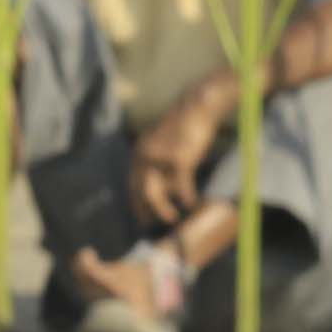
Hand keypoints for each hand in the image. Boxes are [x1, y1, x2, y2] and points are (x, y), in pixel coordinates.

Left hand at [131, 78, 230, 225]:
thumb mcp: (163, 140)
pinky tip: (193, 203)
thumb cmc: (184, 124)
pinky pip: (182, 188)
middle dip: (146, 211)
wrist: (198, 106)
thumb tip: (161, 183)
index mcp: (140, 151)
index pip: (133, 184)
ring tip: (174, 218)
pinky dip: (187, 198)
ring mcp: (161, 159)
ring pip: (158, 195)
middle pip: (142, 193)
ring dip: (164, 210)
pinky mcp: (180, 160)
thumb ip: (158, 159)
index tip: (141, 218)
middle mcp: (146, 156)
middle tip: (151, 225)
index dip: (136, 203)